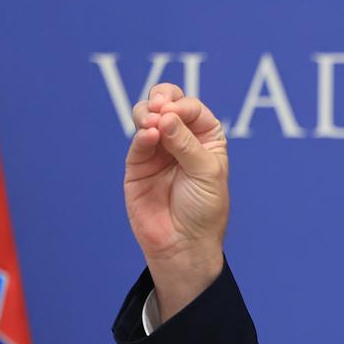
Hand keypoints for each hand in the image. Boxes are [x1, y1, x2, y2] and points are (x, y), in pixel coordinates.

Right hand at [124, 82, 228, 318]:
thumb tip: (164, 117)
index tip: (175, 113)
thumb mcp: (206, 173)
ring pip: (146, 118)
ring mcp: (158, 151)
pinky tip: (148, 135)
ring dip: (147, 113)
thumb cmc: (204, 210)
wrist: (184, 245)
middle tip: (160, 106)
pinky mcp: (138, 165)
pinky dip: (141, 135)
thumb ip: (186, 143)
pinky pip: (137, 143)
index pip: (192, 109)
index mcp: (205, 138)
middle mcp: (180, 140)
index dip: (183, 106)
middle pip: (167, 105)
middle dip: (162, 99)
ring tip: (152, 123)